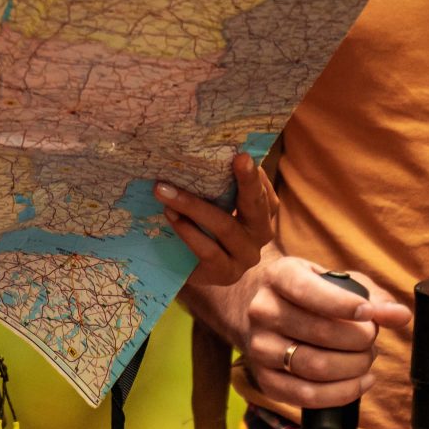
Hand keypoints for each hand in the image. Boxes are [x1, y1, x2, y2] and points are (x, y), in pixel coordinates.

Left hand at [156, 153, 278, 287]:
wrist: (191, 268)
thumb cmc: (205, 225)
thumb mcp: (215, 202)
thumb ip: (218, 185)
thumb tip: (199, 154)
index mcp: (263, 212)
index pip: (262, 189)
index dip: (252, 174)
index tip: (241, 156)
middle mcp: (261, 234)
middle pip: (254, 205)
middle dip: (243, 182)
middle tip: (231, 161)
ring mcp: (246, 256)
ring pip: (225, 226)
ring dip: (192, 205)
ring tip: (165, 191)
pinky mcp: (227, 274)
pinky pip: (208, 250)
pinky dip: (188, 231)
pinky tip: (171, 217)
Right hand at [235, 255, 410, 409]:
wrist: (254, 306)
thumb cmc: (306, 292)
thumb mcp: (335, 281)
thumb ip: (372, 296)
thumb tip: (401, 316)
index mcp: (278, 277)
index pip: (308, 292)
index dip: (344, 305)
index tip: (369, 314)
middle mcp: (263, 312)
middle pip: (319, 333)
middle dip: (359, 340)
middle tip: (371, 338)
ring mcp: (259, 348)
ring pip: (314, 367)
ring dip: (354, 367)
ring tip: (366, 357)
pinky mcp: (264, 379)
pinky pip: (306, 396)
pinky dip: (342, 393)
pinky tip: (361, 381)